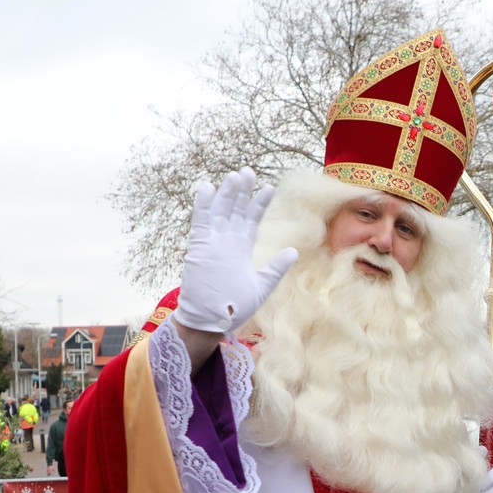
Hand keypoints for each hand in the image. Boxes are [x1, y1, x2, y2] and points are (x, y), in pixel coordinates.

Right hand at [173, 168, 298, 334]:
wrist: (211, 321)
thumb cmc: (235, 308)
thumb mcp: (262, 286)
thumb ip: (276, 268)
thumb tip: (294, 251)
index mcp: (241, 250)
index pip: (251, 221)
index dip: (258, 204)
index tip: (269, 188)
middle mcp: (227, 243)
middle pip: (235, 210)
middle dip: (242, 191)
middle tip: (248, 171)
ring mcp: (212, 243)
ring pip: (219, 212)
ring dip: (226, 193)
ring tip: (235, 176)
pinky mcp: (198, 247)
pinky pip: (201, 222)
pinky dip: (204, 206)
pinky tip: (208, 188)